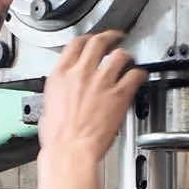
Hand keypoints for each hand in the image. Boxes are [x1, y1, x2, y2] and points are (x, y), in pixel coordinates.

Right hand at [38, 32, 146, 163]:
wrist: (70, 151)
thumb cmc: (58, 138)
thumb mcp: (48, 108)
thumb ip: (59, 94)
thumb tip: (64, 94)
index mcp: (60, 75)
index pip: (75, 44)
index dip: (86, 38)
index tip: (91, 40)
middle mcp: (81, 73)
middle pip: (98, 42)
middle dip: (109, 37)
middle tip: (115, 38)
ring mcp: (101, 82)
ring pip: (119, 55)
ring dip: (125, 55)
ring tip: (129, 58)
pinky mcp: (119, 94)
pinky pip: (134, 75)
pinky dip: (139, 74)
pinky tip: (140, 76)